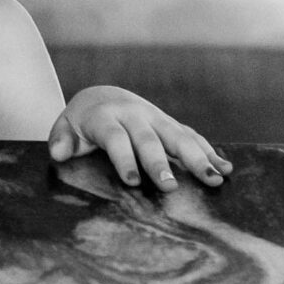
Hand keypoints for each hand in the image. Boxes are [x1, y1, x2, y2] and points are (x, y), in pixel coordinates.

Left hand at [49, 86, 231, 190]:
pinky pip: (192, 137)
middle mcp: (134, 115)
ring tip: (214, 179)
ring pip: (178, 136)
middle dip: (161, 162)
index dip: (124, 159)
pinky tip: (225, 168)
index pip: (116, 139)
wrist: (102, 97)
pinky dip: (209, 152)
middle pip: (149, 139)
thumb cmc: (81, 122)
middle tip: (170, 186)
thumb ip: (60, 139)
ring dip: (197, 158)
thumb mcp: (65, 128)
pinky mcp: (170, 124)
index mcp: (106, 118)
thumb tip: (58, 153)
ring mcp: (156, 118)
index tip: (133, 182)